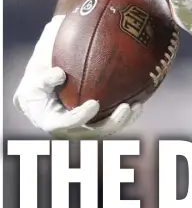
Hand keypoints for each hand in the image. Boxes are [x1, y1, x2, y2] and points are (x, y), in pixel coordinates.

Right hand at [14, 16, 141, 137]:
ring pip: (104, 129)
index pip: (63, 124)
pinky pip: (111, 120)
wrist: (44, 84)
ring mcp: (82, 127)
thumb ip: (44, 76)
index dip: (79, 118)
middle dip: (109, 123)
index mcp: (48, 119)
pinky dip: (125, 115)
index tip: (94, 104)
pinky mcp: (94, 122)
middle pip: (90, 133)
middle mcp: (67, 128)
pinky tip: (139, 103)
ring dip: (122, 121)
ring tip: (136, 106)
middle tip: (125, 107)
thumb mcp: (36, 75)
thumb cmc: (39, 77)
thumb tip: (58, 74)